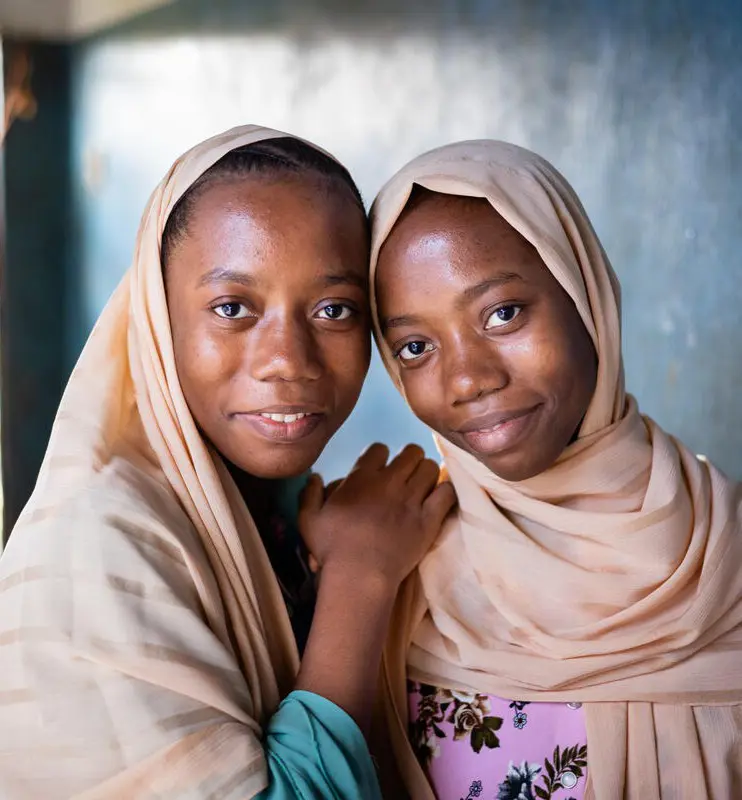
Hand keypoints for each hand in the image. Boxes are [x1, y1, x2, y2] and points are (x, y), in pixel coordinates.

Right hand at [299, 443, 455, 589]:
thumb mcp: (308, 520)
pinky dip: (445, 492)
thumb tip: (315, 476)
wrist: (359, 577)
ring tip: (422, 486)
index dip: (380, 457)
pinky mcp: (429, 520)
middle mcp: (389, 483)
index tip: (378, 470)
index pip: (379, 449)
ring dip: (427, 474)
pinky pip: (447, 493)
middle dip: (409, 459)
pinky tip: (438, 499)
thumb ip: (309, 494)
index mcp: (361, 478)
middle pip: (411, 452)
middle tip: (405, 475)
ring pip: (430, 468)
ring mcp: (411, 500)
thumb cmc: (331, 550)